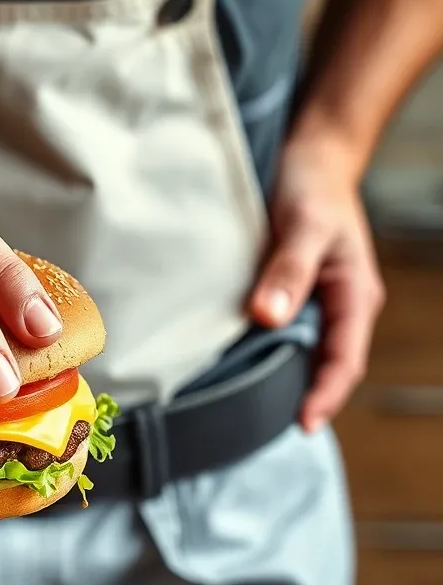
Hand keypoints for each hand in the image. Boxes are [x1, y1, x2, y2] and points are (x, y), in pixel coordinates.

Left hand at [249, 134, 385, 431]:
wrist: (309, 155)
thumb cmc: (313, 187)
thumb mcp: (304, 225)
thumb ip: (288, 271)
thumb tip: (267, 317)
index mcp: (352, 296)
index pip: (344, 361)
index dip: (325, 396)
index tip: (301, 424)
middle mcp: (336, 305)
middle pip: (324, 366)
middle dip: (301, 398)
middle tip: (261, 429)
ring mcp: (313, 301)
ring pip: (301, 352)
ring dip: (281, 378)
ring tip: (243, 407)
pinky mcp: (288, 292)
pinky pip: (280, 332)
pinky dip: (262, 351)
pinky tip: (232, 362)